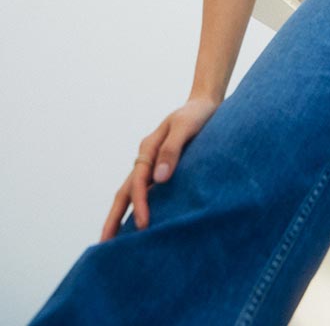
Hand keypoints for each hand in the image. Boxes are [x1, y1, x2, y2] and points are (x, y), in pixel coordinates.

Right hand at [99, 96, 218, 241]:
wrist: (206, 104)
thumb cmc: (197, 114)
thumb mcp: (186, 127)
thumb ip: (172, 149)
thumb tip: (159, 179)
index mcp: (148, 148)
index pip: (138, 182)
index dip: (139, 204)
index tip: (144, 225)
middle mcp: (146, 158)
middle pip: (124, 192)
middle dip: (113, 218)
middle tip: (103, 245)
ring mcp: (152, 165)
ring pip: (130, 194)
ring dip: (120, 216)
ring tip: (113, 243)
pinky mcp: (162, 170)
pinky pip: (145, 193)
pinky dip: (137, 209)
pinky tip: (139, 227)